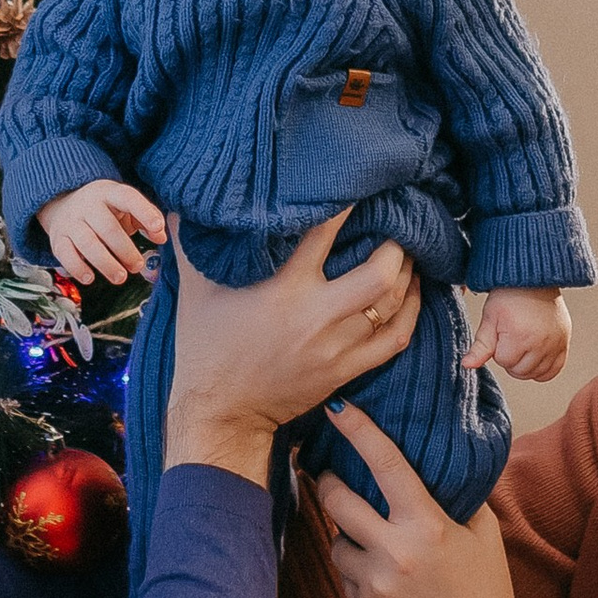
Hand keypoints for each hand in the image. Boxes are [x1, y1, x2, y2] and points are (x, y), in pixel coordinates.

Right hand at [38, 177, 166, 285]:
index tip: (157, 228)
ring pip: (87, 243)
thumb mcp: (124, 206)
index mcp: (109, 193)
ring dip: (106, 263)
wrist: (62, 203)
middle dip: (125, 250)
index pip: (128, 198)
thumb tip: (161, 236)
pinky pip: (66, 254)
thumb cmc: (104, 209)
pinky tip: (90, 278)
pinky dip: (78, 268)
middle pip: (108, 227)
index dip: (144, 212)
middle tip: (137, 266)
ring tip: (120, 277)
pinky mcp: (58, 238)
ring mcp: (71, 221)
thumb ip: (145, 218)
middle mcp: (88, 205)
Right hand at [162, 217, 419, 480]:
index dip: (346, 205)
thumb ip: (193, 244)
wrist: (220, 413)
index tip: (357, 185)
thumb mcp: (195, 291)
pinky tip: (414, 292)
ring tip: (411, 249)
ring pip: (391, 305)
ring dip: (407, 274)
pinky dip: (412, 313)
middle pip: (378, 275)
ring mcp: (335, 347)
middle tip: (399, 222)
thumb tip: (183, 204)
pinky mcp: (345, 371)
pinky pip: (394, 340)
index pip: (324, 233)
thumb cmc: (206, 346)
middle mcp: (316, 316)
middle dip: (396, 245)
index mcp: (283, 289)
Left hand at [315, 404, 540, 597]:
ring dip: (347, 537)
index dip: (359, 431)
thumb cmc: (487, 590)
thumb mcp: (483, 534)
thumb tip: (440, 459)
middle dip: (328, 483)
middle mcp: (395, 553)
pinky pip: (345, 578)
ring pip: (336, 543)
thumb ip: (458, 496)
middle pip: (337, 502)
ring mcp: (375, 585)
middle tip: (329, 475)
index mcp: (428, 526)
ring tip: (371, 540)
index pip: (387, 465)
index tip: (337, 408)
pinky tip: (382, 577)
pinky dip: (356, 571)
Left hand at [463, 288, 570, 382]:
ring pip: (536, 374)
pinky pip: (554, 370)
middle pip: (520, 371)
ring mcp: (556, 344)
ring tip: (522, 344)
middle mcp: (541, 343)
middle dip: (511, 358)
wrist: (533, 279)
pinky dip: (543, 369)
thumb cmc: (508, 296)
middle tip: (511, 338)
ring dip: (526, 365)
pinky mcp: (565, 342)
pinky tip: (535, 356)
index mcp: (520, 336)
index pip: (504, 362)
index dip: (498, 350)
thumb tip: (467, 365)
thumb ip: (480, 346)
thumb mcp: (490, 318)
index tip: (501, 333)